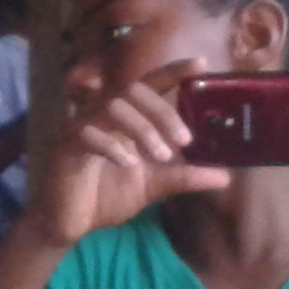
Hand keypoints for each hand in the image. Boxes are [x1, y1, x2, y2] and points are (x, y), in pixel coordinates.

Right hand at [26, 57, 228, 247]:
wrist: (68, 224)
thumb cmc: (105, 197)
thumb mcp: (153, 186)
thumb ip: (183, 177)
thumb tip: (225, 176)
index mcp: (123, 118)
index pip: (148, 85)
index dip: (173, 71)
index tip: (202, 64)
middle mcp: (101, 114)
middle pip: (132, 90)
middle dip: (162, 111)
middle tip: (185, 140)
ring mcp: (79, 126)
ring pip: (112, 107)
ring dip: (142, 129)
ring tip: (161, 156)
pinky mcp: (64, 145)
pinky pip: (88, 133)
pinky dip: (113, 147)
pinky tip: (128, 164)